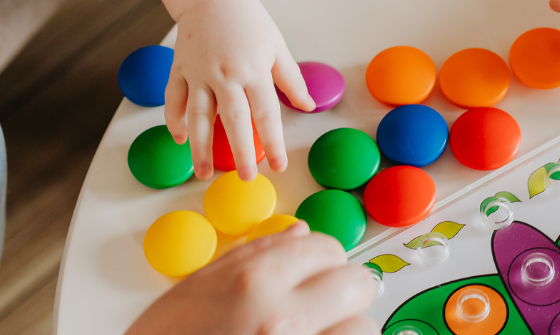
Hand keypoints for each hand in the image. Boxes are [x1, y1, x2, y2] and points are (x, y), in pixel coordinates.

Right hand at [125, 222, 378, 334]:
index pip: (326, 248)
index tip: (314, 274)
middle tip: (323, 305)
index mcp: (254, 282)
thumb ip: (255, 256)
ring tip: (318, 332)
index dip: (322, 260)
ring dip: (345, 328)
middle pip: (357, 284)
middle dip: (343, 291)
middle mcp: (283, 318)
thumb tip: (299, 235)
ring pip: (363, 328)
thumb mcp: (196, 288)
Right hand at [168, 0, 312, 179]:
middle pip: (233, 120)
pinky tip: (180, 139)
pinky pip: (174, 99)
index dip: (273, 141)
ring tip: (204, 173)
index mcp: (253, 69)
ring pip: (198, 116)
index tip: (279, 165)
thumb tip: (307, 106)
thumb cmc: (248, 20)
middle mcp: (225, 74)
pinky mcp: (179, 69)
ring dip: (200, 147)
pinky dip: (174, 120)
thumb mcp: (276, 46)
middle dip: (240, 152)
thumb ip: (291, 78)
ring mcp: (198, 72)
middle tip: (246, 178)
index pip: (265, 113)